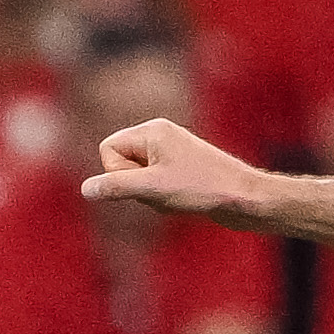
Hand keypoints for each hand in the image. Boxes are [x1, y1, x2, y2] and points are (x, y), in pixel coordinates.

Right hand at [82, 119, 273, 227]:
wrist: (247, 200)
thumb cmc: (205, 189)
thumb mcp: (154, 189)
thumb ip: (117, 187)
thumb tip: (85, 190)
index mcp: (153, 130)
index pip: (108, 149)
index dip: (119, 173)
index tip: (147, 182)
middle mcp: (161, 136)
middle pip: (122, 165)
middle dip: (137, 187)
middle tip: (167, 191)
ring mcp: (172, 153)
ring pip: (138, 180)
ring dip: (152, 197)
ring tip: (180, 199)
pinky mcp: (182, 171)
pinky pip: (155, 187)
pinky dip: (164, 200)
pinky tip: (186, 204)